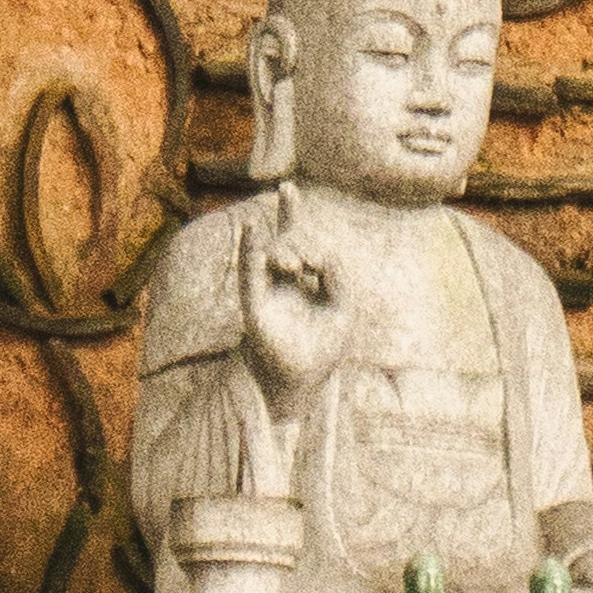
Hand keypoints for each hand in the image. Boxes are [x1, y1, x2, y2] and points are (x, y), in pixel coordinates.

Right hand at [235, 192, 341, 400]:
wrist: (306, 379)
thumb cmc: (325, 346)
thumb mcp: (343, 308)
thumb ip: (337, 278)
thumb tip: (322, 256)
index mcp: (301, 279)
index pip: (296, 239)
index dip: (290, 213)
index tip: (305, 226)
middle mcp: (280, 282)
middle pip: (282, 243)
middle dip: (298, 243)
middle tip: (310, 264)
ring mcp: (266, 293)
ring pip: (267, 256)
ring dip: (284, 251)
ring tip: (296, 265)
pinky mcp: (255, 308)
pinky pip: (250, 276)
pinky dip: (250, 253)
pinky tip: (251, 228)